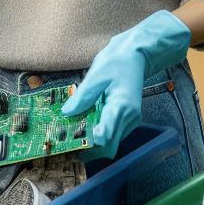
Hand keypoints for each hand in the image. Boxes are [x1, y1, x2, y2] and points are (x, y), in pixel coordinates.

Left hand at [62, 11, 190, 160]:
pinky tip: (86, 125)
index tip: (71, 142)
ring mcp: (131, 120)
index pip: (105, 136)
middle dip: (89, 149)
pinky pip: (113, 134)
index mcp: (121, 105)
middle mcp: (129, 117)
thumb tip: (67, 113)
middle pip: (109, 147)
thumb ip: (82, 97)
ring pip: (111, 143)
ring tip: (74, 134)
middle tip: (68, 144)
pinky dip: (99, 134)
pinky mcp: (129, 119)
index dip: (88, 143)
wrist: (136, 54)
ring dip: (93, 143)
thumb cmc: (116, 61)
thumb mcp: (95, 76)